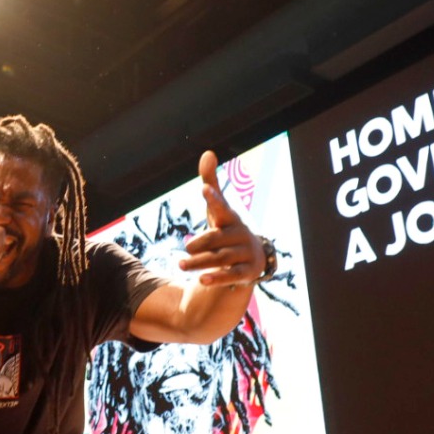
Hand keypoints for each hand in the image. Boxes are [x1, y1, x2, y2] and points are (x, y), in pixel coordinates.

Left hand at [178, 150, 264, 286]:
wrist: (252, 258)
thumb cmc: (228, 228)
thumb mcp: (218, 209)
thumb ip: (212, 184)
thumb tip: (207, 152)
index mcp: (231, 219)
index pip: (222, 207)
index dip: (213, 199)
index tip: (204, 189)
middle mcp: (240, 235)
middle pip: (216, 239)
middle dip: (199, 244)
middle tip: (185, 247)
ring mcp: (245, 254)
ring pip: (220, 259)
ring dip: (199, 263)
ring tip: (180, 265)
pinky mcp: (247, 273)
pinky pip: (231, 276)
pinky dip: (216, 279)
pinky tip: (200, 281)